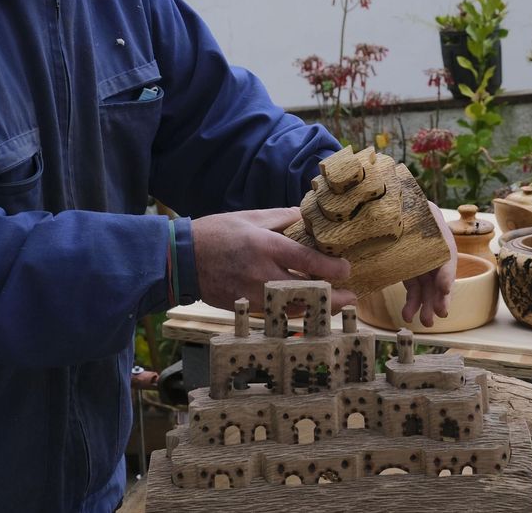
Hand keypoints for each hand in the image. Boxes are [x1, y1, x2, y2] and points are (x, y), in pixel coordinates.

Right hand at [191, 208, 355, 311]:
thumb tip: (308, 217)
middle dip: (332, 298)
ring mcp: (253, 295)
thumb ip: (283, 218)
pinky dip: (293, 311)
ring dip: (315, 308)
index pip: (307, 261)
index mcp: (266, 247)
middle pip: (306, 293)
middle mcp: (262, 274)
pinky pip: (275, 313)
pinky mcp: (245, 307)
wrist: (181, 258)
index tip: (348, 270)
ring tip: (334, 304)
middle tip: (351, 297)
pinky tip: (306, 307)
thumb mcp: (251, 217)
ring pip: (293, 308)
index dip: (332, 268)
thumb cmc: (217, 233)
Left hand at [400, 210, 455, 326]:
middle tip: (440, 313)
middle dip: (440, 297)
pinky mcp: (411, 274)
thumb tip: (406, 232)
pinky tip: (407, 315)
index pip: (447, 259)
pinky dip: (412, 304)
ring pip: (428, 290)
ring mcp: (424, 267)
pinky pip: (414, 291)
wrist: (400, 209)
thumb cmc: (411, 211)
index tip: (444, 288)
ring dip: (427, 306)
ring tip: (425, 322)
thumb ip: (415, 223)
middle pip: (440, 279)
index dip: (446, 274)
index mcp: (441, 238)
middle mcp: (436, 256)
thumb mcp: (418, 215)